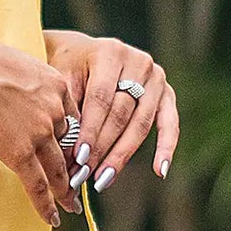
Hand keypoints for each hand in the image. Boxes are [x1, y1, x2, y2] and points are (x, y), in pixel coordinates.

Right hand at [0, 30, 77, 224]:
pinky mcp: (19, 151)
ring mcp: (40, 133)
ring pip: (59, 169)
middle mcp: (56, 111)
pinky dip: (46, 205)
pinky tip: (53, 218)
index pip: (73, 121)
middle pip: (71, 147)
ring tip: (70, 205)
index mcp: (58, 86)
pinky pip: (38, 184)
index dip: (75, 141)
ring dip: (66, 191)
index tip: (76, 154)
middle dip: (76, 169)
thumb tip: (22, 94)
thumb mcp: (21, 64)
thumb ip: (31, 84)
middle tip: (79, 185)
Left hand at [43, 29, 178, 191]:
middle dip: (101, 148)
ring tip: (103, 180)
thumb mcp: (61, 77)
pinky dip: (166, 147)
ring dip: (121, 155)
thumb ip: (68, 110)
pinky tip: (160, 171)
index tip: (78, 158)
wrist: (82, 50)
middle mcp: (138, 61)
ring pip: (141, 124)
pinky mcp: (167, 92)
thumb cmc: (68, 66)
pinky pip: (170, 123)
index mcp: (110, 53)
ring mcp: (156, 77)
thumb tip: (70, 155)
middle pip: (121, 114)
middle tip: (84, 175)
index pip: (101, 99)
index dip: (90, 130)